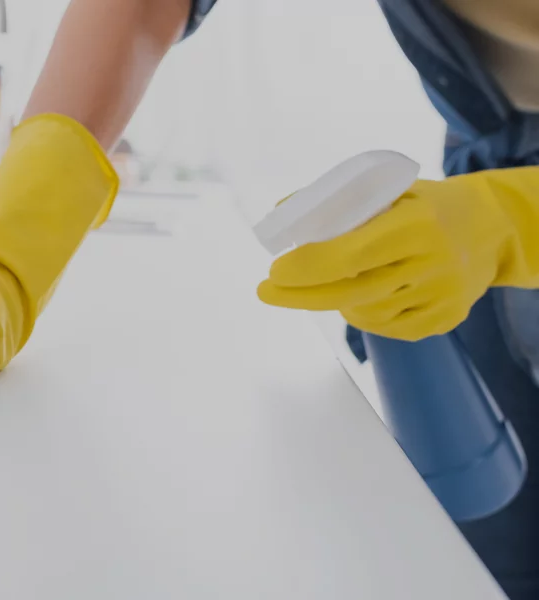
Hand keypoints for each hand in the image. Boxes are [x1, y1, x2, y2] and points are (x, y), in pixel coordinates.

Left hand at [258, 171, 538, 340]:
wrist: (494, 228)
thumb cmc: (428, 205)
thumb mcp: (391, 189)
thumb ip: (339, 201)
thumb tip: (282, 211)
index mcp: (417, 224)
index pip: (351, 254)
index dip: (309, 267)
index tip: (274, 271)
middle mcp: (433, 263)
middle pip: (353, 291)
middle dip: (301, 295)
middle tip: (267, 291)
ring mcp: (441, 295)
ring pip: (367, 313)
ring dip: (334, 301)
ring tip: (322, 285)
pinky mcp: (446, 318)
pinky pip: (389, 327)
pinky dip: (364, 315)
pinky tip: (357, 299)